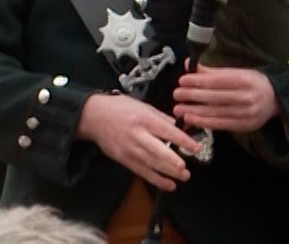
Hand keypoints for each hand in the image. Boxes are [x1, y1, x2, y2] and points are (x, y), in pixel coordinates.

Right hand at [75, 93, 198, 191]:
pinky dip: (156, 180)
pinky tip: (168, 184)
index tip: (195, 147)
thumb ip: (161, 117)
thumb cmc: (119, 109)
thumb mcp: (142, 105)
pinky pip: (142, 172)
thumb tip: (178, 126)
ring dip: (168, 173)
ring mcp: (130, 149)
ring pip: (151, 164)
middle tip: (185, 168)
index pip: (166, 131)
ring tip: (183, 177)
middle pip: (157, 150)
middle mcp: (137, 135)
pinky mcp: (124, 160)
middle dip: (172, 161)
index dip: (182, 140)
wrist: (93, 117)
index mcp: (144, 119)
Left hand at [173, 66, 281, 133]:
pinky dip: (204, 122)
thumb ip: (212, 71)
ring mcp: (246, 113)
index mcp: (245, 80)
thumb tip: (190, 65)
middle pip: (215, 97)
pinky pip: (220, 124)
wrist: (276, 99)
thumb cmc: (253, 83)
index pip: (218, 81)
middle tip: (176, 94)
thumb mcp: (237, 72)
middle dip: (193, 96)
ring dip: (194, 111)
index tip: (183, 80)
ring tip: (179, 109)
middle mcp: (247, 97)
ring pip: (216, 113)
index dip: (199, 81)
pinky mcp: (244, 126)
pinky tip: (191, 119)